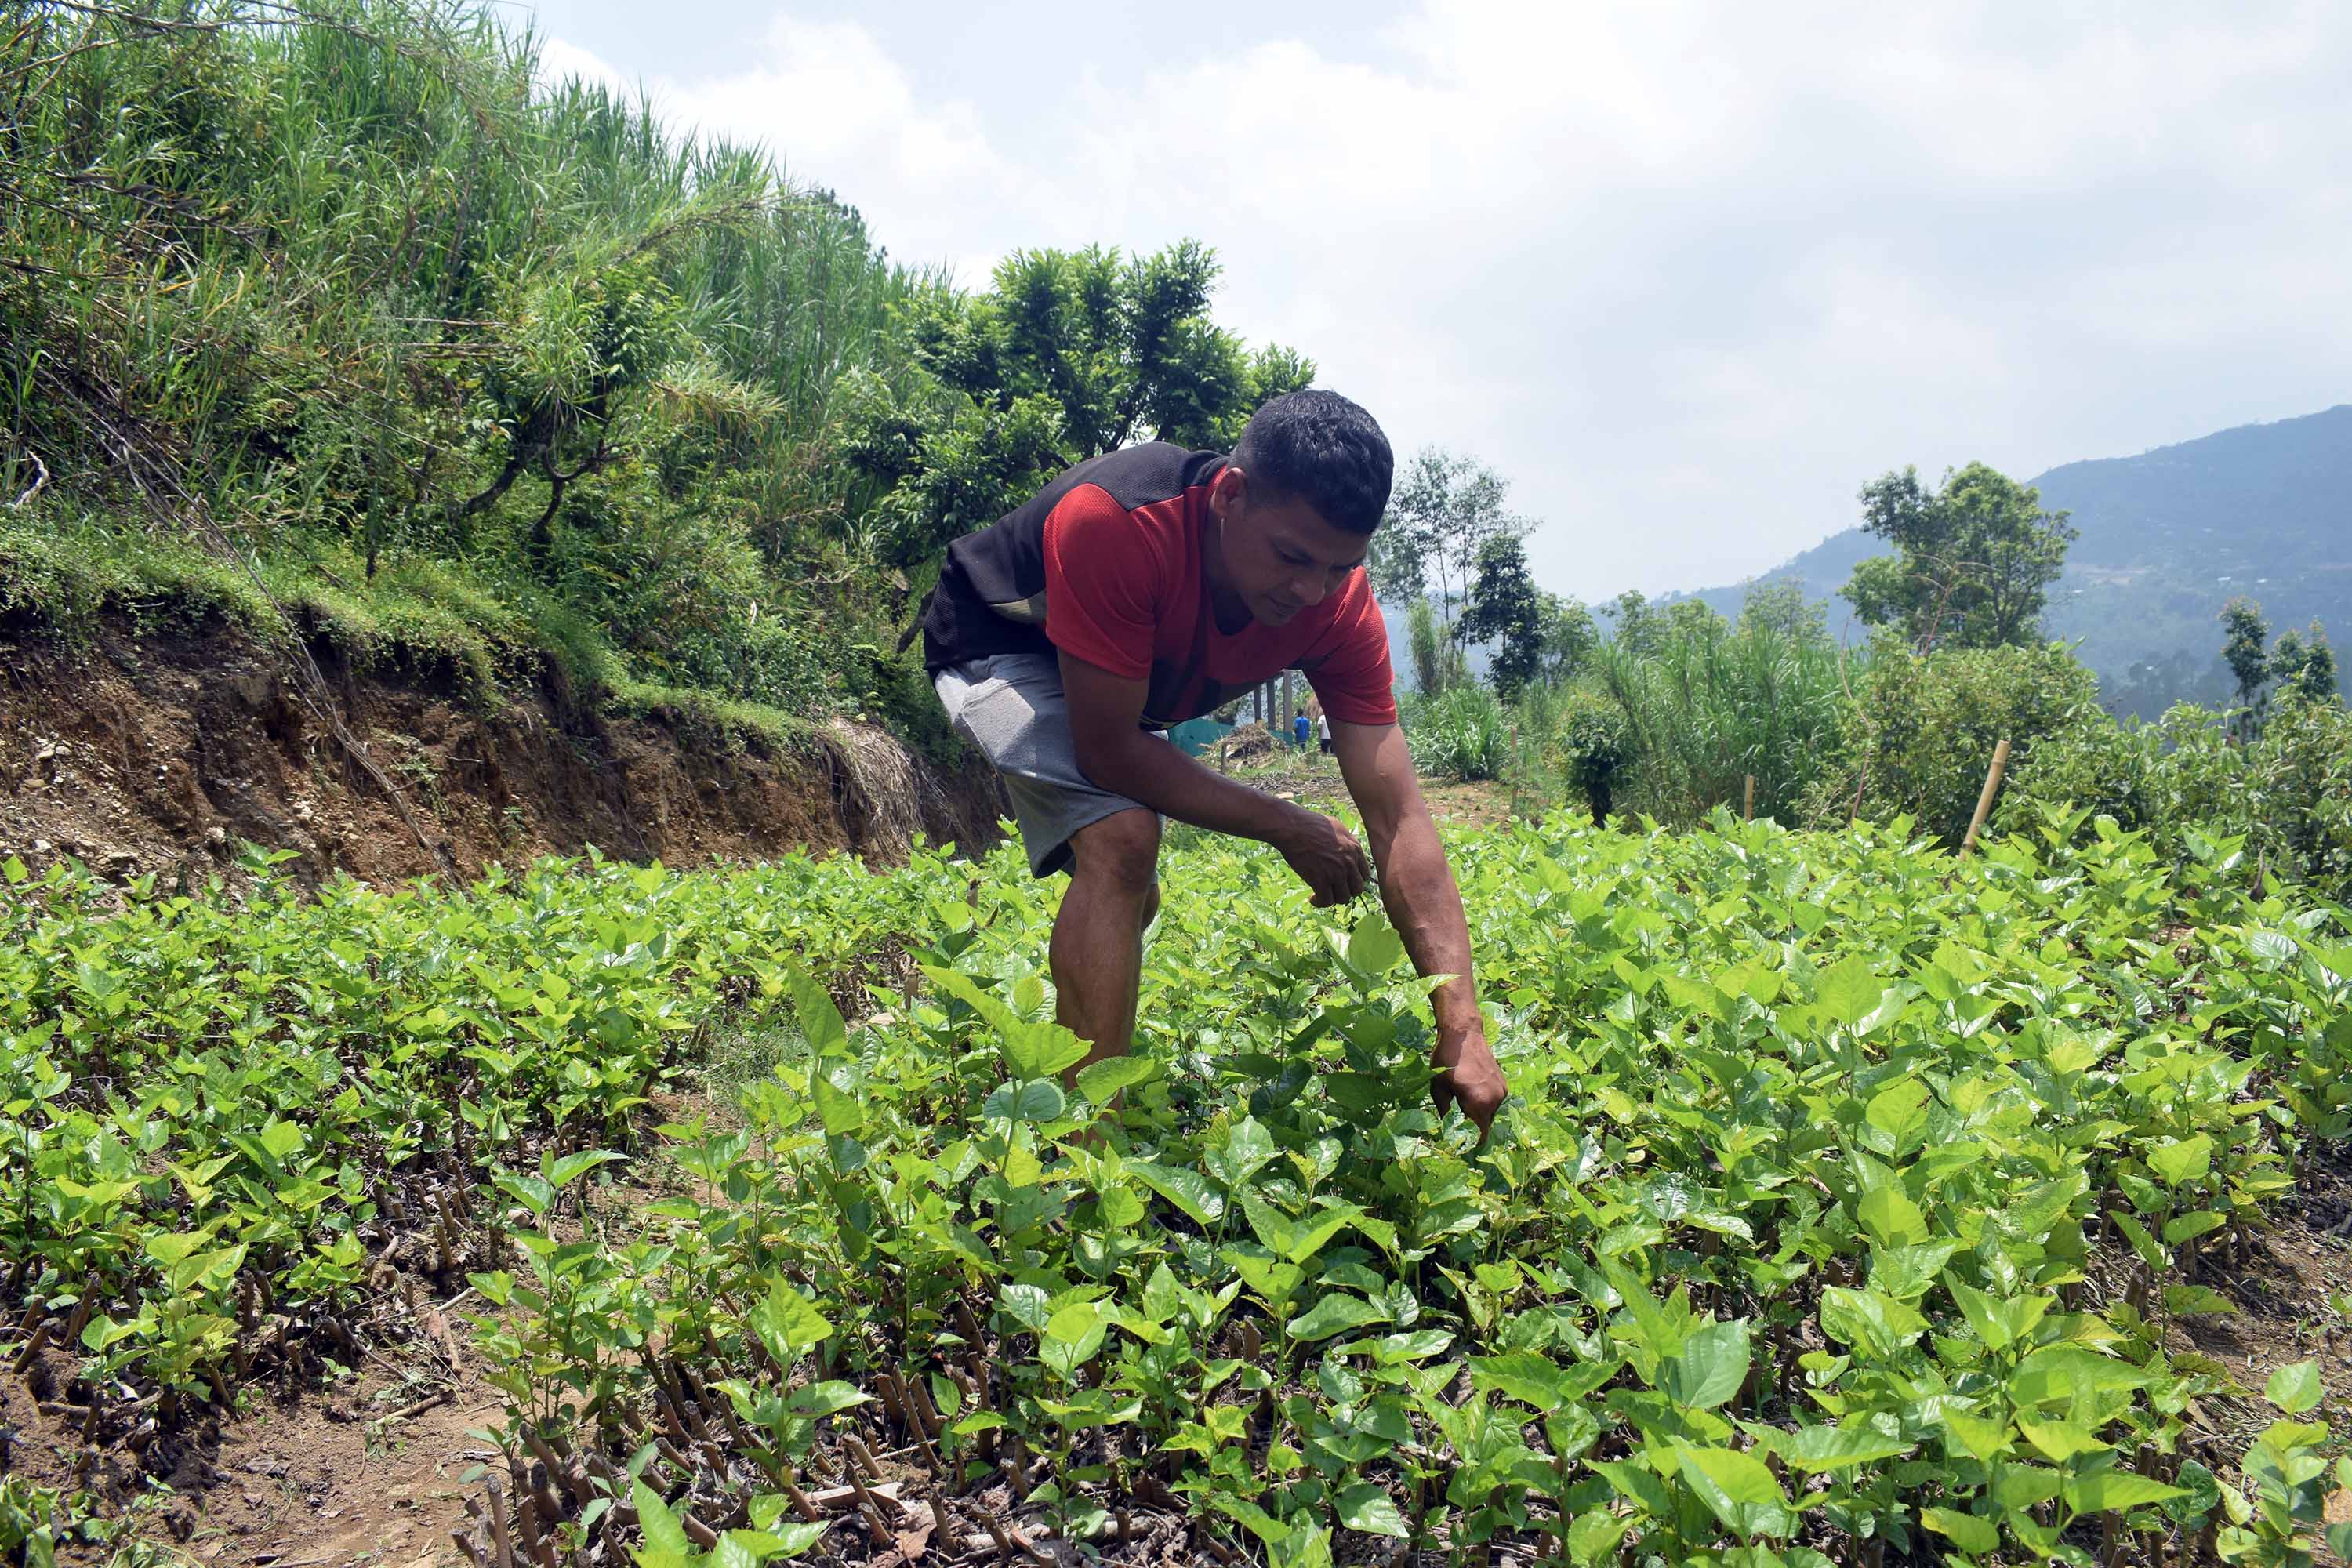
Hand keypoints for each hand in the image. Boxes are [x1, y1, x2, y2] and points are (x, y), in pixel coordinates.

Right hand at [1273, 806, 1370, 906]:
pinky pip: (1326, 901)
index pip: (1365, 875)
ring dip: (1332, 898)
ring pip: (1343, 898)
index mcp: (1355, 850)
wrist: (1293, 828)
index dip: (1354, 881)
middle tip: (1333, 889)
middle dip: (1345, 891)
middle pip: (1357, 890)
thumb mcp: (1337, 827)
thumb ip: (1348, 841)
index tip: (1343, 881)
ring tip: (1321, 894)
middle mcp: (1349, 863)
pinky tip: (1312, 898)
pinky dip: (1320, 902)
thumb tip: (1350, 850)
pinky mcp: (1321, 880)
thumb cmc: (1311, 824)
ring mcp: (1336, 873)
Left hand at [1431, 1028, 1506, 1143]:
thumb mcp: (1439, 1088)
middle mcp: (1496, 1099)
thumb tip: (1447, 1130)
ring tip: (1459, 1101)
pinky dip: (1482, 1102)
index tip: (1456, 1140)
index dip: (1468, 1141)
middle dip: (1470, 1126)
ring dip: (1476, 1113)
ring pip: (1489, 1113)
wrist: (1463, 1032)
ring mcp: (1502, 1091)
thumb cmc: (1446, 1059)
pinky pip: (1492, 1101)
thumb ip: (1445, 1112)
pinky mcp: (1503, 1083)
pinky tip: (1468, 1091)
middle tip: (1453, 1119)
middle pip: (1484, 1125)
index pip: (1479, 1136)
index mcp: (1480, 1103)